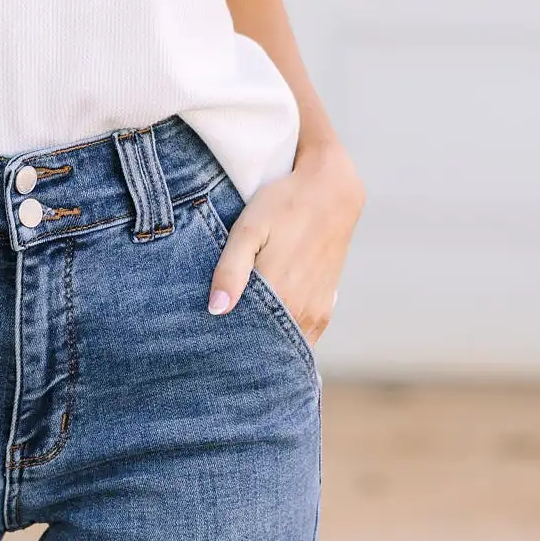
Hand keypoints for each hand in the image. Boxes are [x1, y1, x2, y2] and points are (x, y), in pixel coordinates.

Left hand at [209, 140, 364, 343]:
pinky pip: (302, 338)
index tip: (208, 338)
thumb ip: (230, 270)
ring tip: (243, 332)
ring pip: (283, 345)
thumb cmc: (283, 206)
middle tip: (220, 338)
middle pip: (263, 345)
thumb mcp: (248, 230)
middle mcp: (299, 310)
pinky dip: (285, 340)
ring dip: (264, 344)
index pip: (243, 337)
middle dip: (242, 346)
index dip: (224, 342)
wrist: (331, 194)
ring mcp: (315, 313)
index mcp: (278, 293)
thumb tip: (216, 309)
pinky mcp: (325, 310)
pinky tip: (268, 329)